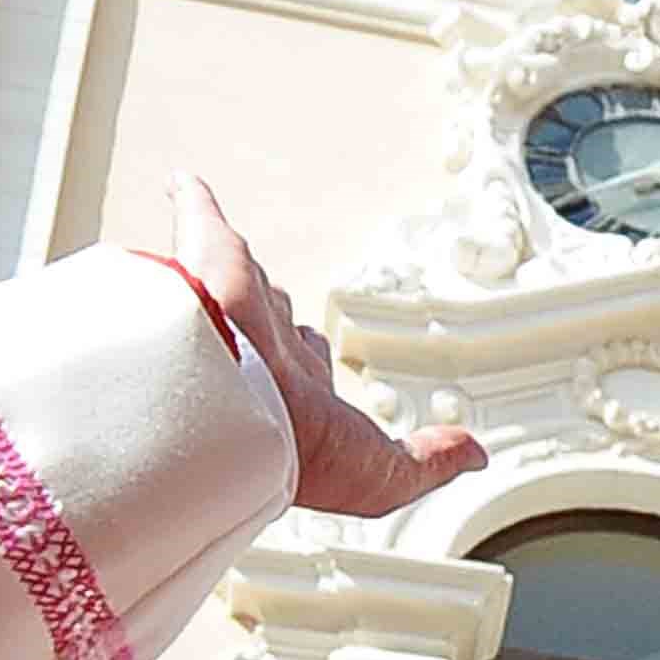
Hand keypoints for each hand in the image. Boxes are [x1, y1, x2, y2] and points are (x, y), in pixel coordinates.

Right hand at [166, 173, 483, 525]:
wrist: (230, 421)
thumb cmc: (291, 455)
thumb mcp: (383, 475)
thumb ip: (428, 462)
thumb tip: (473, 454)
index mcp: (295, 394)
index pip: (307, 366)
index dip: (315, 361)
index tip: (319, 356)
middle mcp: (259, 350)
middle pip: (272, 322)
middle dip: (272, 317)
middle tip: (273, 306)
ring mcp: (233, 306)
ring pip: (244, 279)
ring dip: (236, 269)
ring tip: (227, 251)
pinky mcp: (210, 260)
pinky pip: (199, 219)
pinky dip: (193, 198)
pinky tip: (186, 185)